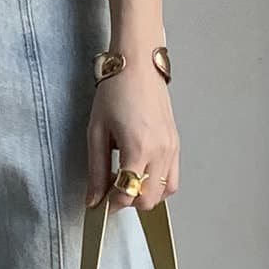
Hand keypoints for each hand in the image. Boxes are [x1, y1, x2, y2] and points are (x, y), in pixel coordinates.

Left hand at [85, 58, 179, 213]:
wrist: (139, 64)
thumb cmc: (115, 91)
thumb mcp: (96, 131)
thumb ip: (96, 170)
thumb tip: (93, 198)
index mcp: (138, 149)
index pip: (128, 195)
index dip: (111, 204)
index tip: (100, 203)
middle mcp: (160, 152)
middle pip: (148, 200)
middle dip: (128, 201)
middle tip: (112, 189)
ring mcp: (171, 148)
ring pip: (164, 192)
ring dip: (145, 194)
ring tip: (127, 180)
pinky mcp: (176, 143)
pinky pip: (173, 177)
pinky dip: (158, 184)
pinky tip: (141, 172)